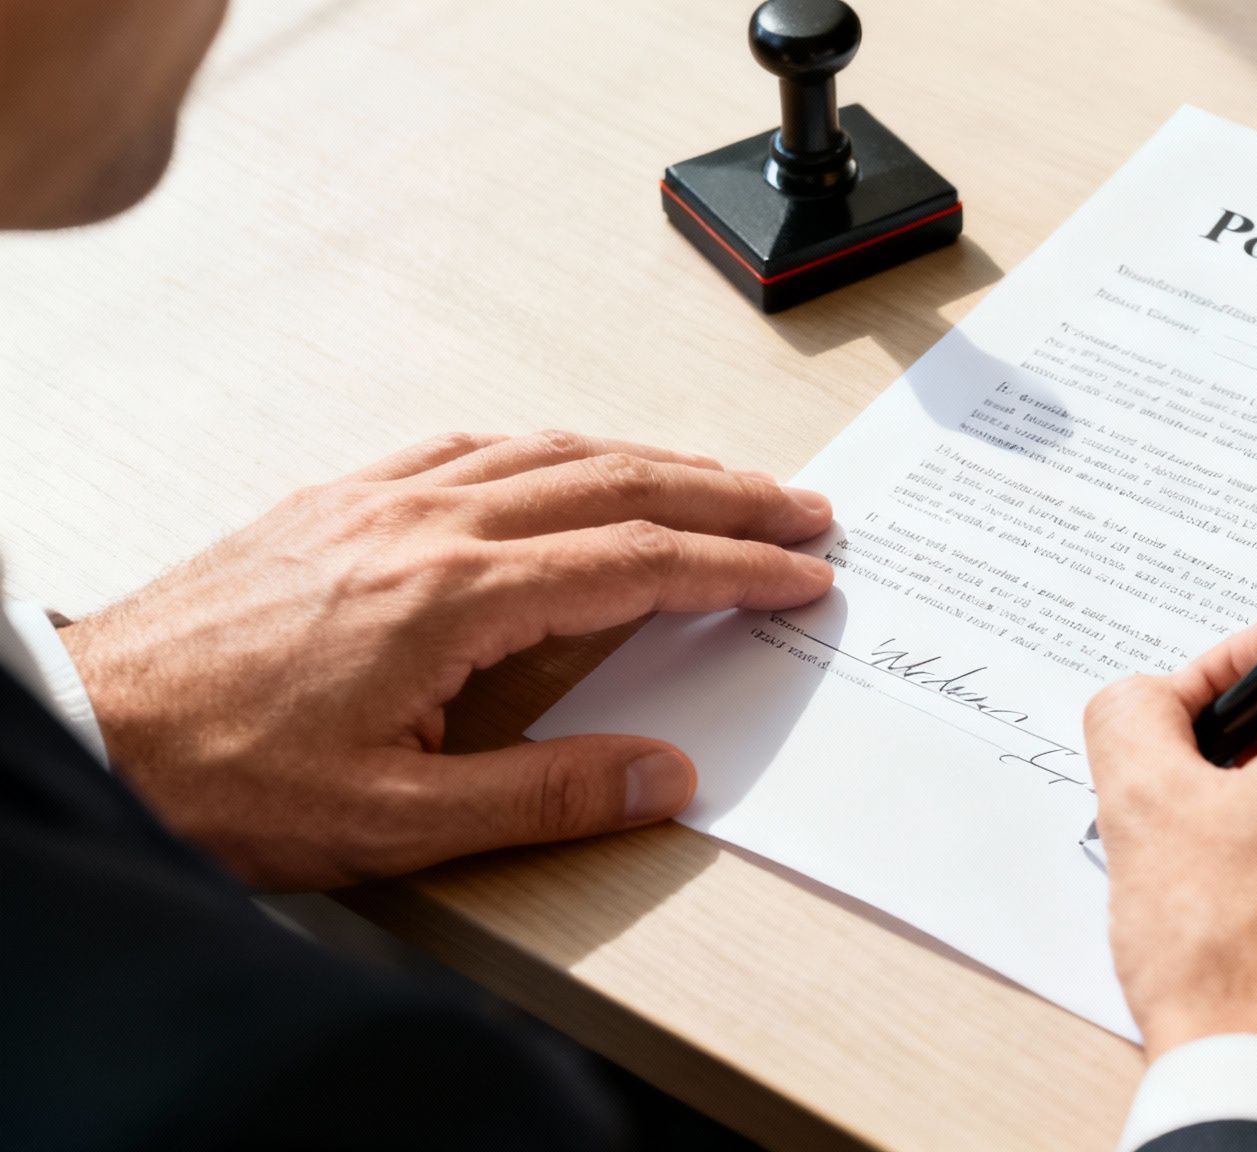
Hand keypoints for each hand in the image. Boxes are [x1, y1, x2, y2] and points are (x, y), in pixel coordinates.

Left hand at [61, 431, 834, 890]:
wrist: (92, 726)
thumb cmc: (224, 774)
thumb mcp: (396, 820)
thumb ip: (546, 795)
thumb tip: (664, 775)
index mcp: (453, 597)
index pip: (636, 561)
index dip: (734, 565)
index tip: (801, 570)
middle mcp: (425, 525)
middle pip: (613, 482)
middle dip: (723, 494)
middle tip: (799, 507)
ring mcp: (378, 501)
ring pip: (548, 450)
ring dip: (649, 458)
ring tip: (718, 478)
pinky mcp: (338, 500)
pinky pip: (472, 446)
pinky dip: (551, 447)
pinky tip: (570, 460)